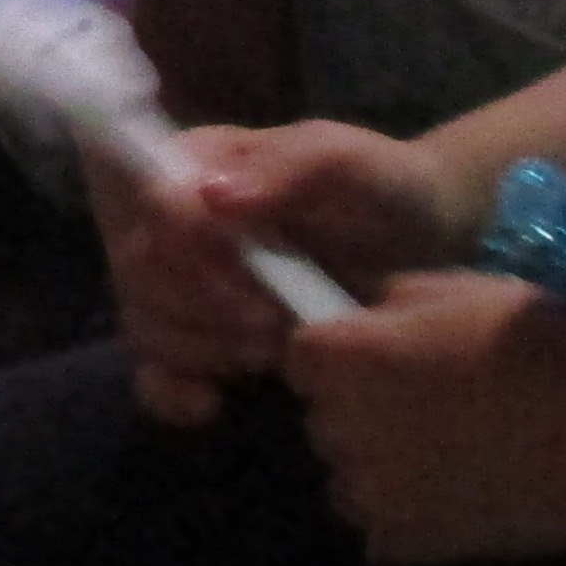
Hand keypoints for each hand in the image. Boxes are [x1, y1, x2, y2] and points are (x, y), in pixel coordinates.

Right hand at [91, 121, 466, 424]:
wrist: (426, 246)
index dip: (189, 248)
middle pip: (140, 268)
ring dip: (201, 347)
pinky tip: (211, 403)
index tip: (252, 279)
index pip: (154, 201)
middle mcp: (178, 222)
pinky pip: (152, 371)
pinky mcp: (198, 339)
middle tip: (271, 323)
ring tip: (271, 351)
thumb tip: (211, 197)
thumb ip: (286, 168)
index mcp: (201, 162)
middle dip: (201, 306)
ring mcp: (184, 284)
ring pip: (144, 321)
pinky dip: (170, 391)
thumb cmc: (383, 188)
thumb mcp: (349, 162)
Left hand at [286, 269, 565, 563]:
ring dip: (380, 466)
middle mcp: (334, 429)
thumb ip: (389, 305)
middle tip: (425, 402)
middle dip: (360, 409)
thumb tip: (368, 319)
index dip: (339, 354)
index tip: (379, 355)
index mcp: (336, 359)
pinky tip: (462, 495)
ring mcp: (366, 494)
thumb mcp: (451, 288)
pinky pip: (383, 527)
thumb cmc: (528, 344)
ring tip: (450, 453)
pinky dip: (411, 515)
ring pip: (349, 477)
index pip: (300, 356)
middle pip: (325, 418)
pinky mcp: (402, 546)